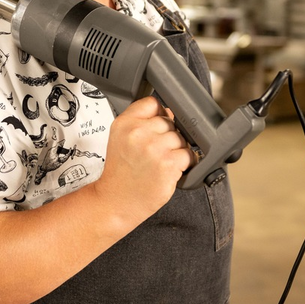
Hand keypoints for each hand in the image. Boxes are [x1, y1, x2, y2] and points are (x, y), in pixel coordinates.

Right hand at [94, 96, 193, 227]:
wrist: (116, 201)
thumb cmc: (121, 172)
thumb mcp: (121, 138)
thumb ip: (141, 121)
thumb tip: (169, 112)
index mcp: (125, 123)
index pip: (152, 103)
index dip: (158, 115)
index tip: (155, 128)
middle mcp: (138, 132)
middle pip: (169, 121)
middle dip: (167, 136)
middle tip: (155, 152)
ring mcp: (154, 148)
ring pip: (180, 137)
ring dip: (177, 149)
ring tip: (162, 162)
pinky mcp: (168, 164)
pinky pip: (188, 154)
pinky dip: (185, 162)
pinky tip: (171, 169)